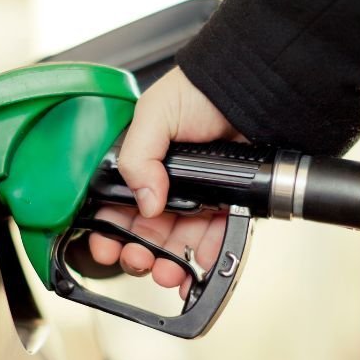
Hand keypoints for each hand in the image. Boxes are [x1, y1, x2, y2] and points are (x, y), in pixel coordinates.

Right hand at [87, 67, 242, 295]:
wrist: (253, 86)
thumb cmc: (202, 89)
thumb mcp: (153, 114)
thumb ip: (137, 157)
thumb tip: (145, 202)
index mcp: (141, 163)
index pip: (116, 205)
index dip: (109, 230)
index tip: (106, 248)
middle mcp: (167, 182)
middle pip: (145, 230)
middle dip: (138, 253)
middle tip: (137, 260)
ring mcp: (198, 195)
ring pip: (177, 240)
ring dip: (169, 262)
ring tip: (166, 273)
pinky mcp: (229, 202)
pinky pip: (216, 236)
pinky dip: (207, 254)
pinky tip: (198, 264)